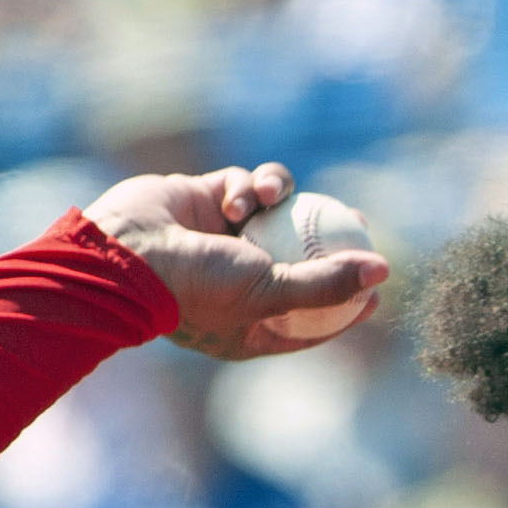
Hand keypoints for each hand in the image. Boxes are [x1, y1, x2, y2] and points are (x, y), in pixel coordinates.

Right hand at [83, 164, 390, 357]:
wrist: (123, 254)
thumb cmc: (197, 288)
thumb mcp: (271, 293)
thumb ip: (327, 284)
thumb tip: (384, 272)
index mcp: (251, 321)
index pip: (313, 315)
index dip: (348, 302)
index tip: (379, 288)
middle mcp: (239, 280)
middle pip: (301, 257)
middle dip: (327, 238)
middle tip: (358, 222)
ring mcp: (222, 238)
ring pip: (275, 211)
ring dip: (279, 196)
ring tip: (271, 196)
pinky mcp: (205, 200)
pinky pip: (242, 185)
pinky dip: (245, 187)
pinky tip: (239, 198)